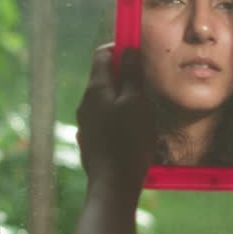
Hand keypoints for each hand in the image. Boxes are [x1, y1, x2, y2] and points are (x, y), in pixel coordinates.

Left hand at [75, 43, 155, 196]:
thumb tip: (128, 49)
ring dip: (123, 99)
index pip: (102, 55)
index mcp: (95, 89)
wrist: (113, 185)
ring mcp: (86, 123)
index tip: (139, 56)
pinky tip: (133, 132)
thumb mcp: (136, 102)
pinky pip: (105, 119)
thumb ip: (131, 75)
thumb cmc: (129, 140)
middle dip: (124, 76)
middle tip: (147, 85)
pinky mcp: (91, 140)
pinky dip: (118, 118)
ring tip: (144, 112)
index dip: (120, 49)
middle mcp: (85, 103)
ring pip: (105, 100)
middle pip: (103, 78)